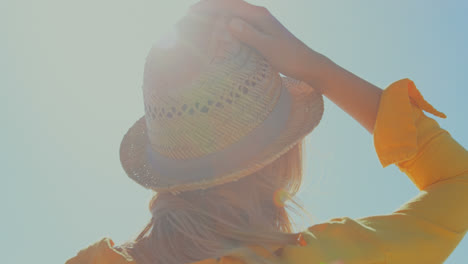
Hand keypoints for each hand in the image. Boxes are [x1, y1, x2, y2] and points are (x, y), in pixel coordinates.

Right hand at [190, 0, 330, 86]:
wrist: (308, 64)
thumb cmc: (290, 58)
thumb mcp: (268, 48)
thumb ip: (249, 34)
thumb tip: (229, 22)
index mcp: (259, 16)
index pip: (229, 5)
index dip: (209, 7)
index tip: (191, 11)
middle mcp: (259, 15)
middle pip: (229, 6)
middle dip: (210, 9)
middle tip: (189, 15)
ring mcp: (260, 23)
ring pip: (233, 14)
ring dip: (216, 16)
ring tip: (199, 22)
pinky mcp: (261, 32)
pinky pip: (239, 24)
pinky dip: (225, 25)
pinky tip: (219, 33)